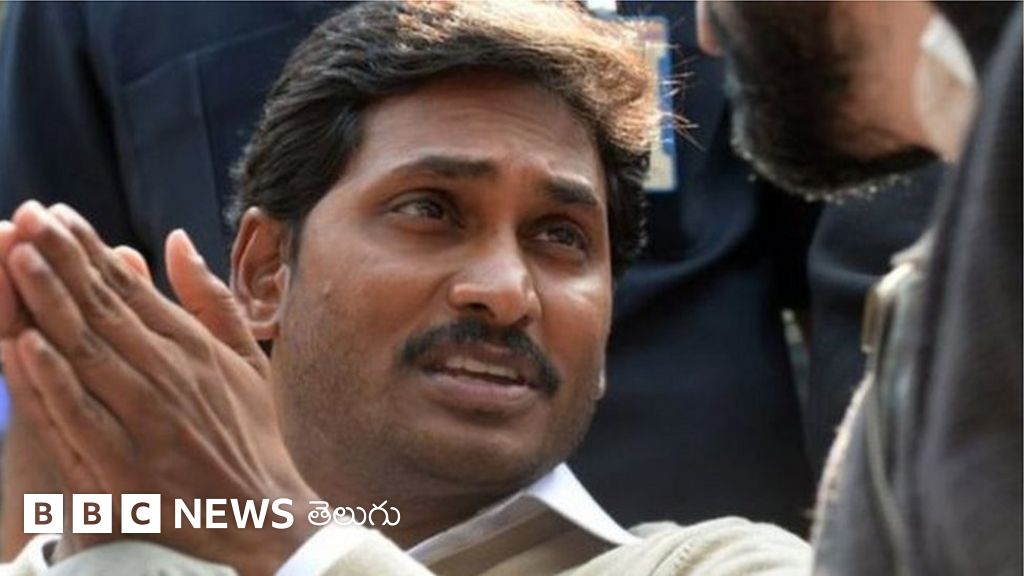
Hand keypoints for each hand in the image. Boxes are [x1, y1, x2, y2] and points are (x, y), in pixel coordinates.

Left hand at [1, 201, 317, 574]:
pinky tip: (25, 347)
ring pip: (88, 353)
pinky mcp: (126, 471)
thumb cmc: (254, 441)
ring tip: (19, 257)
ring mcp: (148, 423)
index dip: (90, 251)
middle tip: (27, 216)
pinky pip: (82, 419)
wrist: (266, 523)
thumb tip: (179, 241)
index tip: (56, 215)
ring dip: (51, 305)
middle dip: (62, 260)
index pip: (131, 290)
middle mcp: (171, 378)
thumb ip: (211, 300)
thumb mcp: (248, 362)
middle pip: (105, 310)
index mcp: (196, 350)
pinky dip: (54, 383)